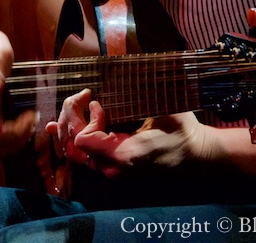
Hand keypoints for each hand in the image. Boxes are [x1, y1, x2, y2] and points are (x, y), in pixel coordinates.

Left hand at [45, 89, 215, 178]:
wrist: (195, 155)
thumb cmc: (182, 131)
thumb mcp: (162, 111)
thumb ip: (137, 101)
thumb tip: (111, 85)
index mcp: (123, 155)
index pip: (83, 139)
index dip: (84, 116)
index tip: (96, 99)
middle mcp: (112, 168)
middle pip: (72, 145)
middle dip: (69, 116)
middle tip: (80, 96)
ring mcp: (111, 170)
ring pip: (73, 152)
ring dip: (66, 127)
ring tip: (64, 106)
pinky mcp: (112, 166)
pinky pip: (83, 156)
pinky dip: (70, 138)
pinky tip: (60, 126)